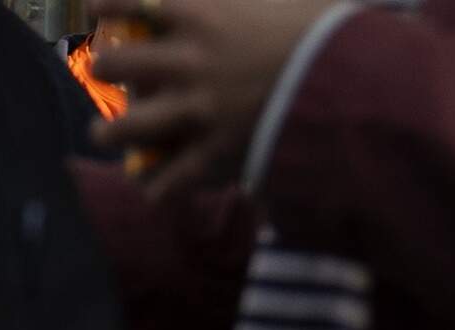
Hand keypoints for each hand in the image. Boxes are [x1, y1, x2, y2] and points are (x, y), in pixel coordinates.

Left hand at [90, 0, 342, 197]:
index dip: (107, 5)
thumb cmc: (330, 29)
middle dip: (107, 68)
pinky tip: (152, 186)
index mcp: (205, 15)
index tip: (94, 10)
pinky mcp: (214, 151)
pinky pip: (167, 180)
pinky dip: (156, 186)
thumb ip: (256, 0)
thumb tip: (253, 3)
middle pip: (114, 64)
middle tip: (113, 73)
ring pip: (124, 127)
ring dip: (111, 131)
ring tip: (107, 132)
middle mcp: (189, 61)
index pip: (134, 1)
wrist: (359, 76)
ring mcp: (197, 109)